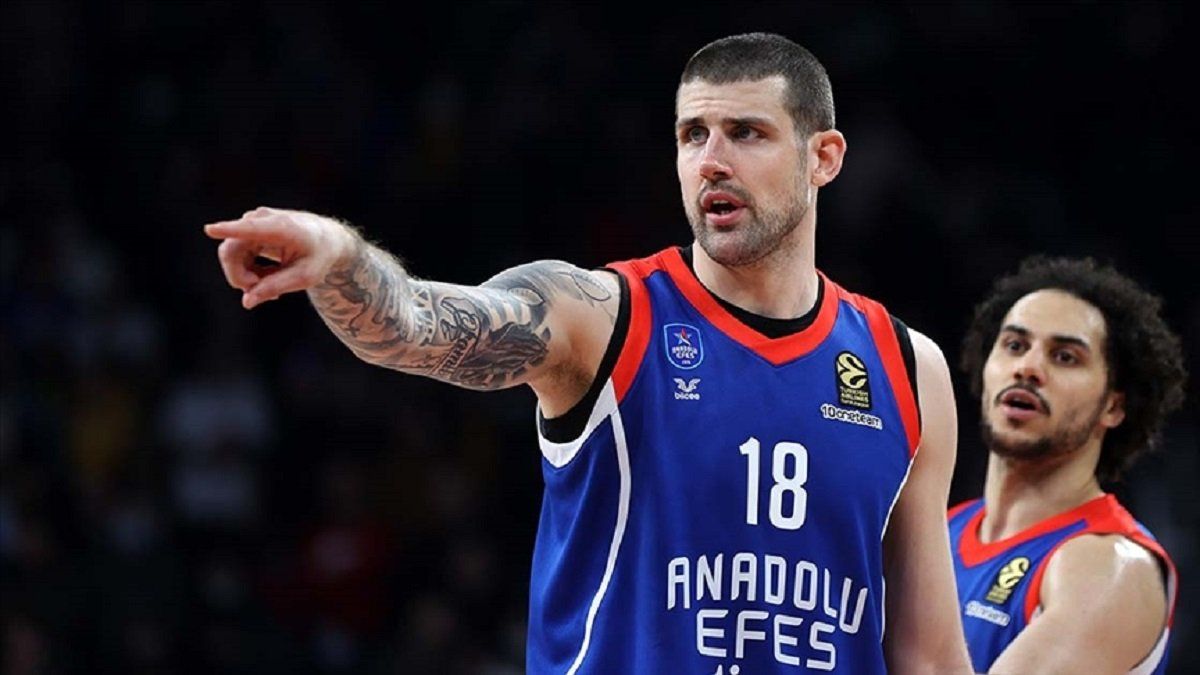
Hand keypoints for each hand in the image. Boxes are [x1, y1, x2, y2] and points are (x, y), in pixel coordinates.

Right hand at [204, 207, 358, 308]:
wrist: (326, 239)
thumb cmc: (318, 257)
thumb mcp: (304, 277)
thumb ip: (275, 287)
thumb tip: (247, 302)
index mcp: (281, 228)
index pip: (250, 228)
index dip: (228, 230)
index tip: (210, 229)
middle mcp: (262, 220)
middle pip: (231, 251)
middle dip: (239, 277)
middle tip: (259, 293)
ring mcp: (252, 223)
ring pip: (231, 256)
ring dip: (246, 277)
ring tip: (272, 289)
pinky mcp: (247, 230)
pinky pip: (236, 255)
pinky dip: (248, 272)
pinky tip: (266, 279)